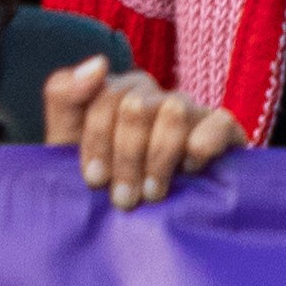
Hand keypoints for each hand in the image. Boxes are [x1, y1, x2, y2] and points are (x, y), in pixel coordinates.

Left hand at [44, 56, 242, 206]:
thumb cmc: (101, 178)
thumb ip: (64, 95)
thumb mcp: (65, 141)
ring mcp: (190, 112)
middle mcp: (156, 97)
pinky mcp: (222, 130)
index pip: (107, 98)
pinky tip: (190, 169)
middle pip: (137, 106)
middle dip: (126, 156)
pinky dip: (204, 143)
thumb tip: (98, 64)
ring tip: (152, 194)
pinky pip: (221, 121)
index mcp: (120, 93)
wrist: (136, 221)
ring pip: (175, 110)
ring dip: (159, 157)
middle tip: (123, 198)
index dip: (97, 140)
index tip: (94, 179)